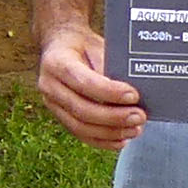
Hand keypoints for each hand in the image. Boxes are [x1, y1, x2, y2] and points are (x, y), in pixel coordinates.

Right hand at [38, 24, 147, 151]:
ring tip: (135, 130)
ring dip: (110, 132)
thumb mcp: (97, 47)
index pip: (82, 81)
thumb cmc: (83, 46)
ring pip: (80, 127)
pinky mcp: (59, 116)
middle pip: (81, 109)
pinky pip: (80, 134)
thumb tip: (132, 94)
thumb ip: (109, 68)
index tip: (134, 95)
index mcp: (56, 62)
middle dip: (113, 117)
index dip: (109, 92)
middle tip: (139, 116)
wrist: (61, 46)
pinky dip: (102, 141)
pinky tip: (121, 140)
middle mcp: (49, 86)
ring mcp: (51, 104)